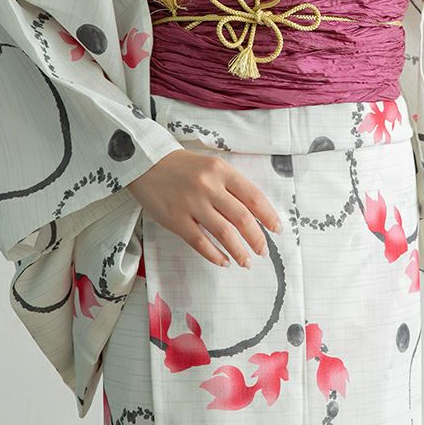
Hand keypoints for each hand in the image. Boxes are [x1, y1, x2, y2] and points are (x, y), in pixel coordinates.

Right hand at [126, 148, 282, 268]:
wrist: (146, 162)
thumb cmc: (184, 166)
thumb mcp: (211, 166)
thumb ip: (231, 185)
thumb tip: (254, 212)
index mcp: (222, 171)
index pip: (253, 196)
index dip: (268, 215)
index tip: (277, 229)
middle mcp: (209, 186)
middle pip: (242, 217)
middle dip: (257, 238)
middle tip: (263, 251)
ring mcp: (191, 203)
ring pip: (224, 233)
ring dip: (239, 251)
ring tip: (246, 262)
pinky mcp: (175, 219)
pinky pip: (200, 242)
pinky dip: (215, 255)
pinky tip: (224, 261)